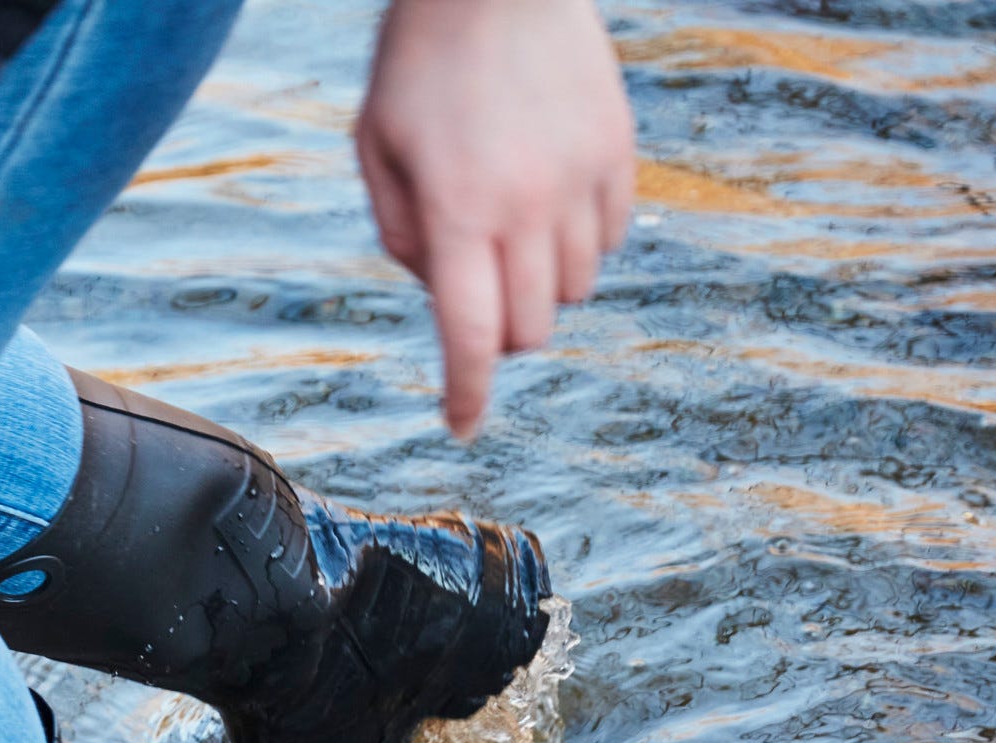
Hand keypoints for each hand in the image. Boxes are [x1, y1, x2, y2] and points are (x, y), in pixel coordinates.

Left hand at [355, 0, 634, 437]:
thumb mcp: (377, 148)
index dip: (467, 394)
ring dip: (539, 288)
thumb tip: (439, 293)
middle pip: (530, 329)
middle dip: (499, 336)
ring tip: (508, 236)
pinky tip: (549, 206)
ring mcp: (582, 178)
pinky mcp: (619, 151)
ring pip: (575, 289)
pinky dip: (581, 245)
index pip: (470, 336)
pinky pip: (612, 237)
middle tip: (475, 301)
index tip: (463, 426)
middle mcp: (528, 206)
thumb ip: (400, 232)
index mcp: (458, 212)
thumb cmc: (418, 62)